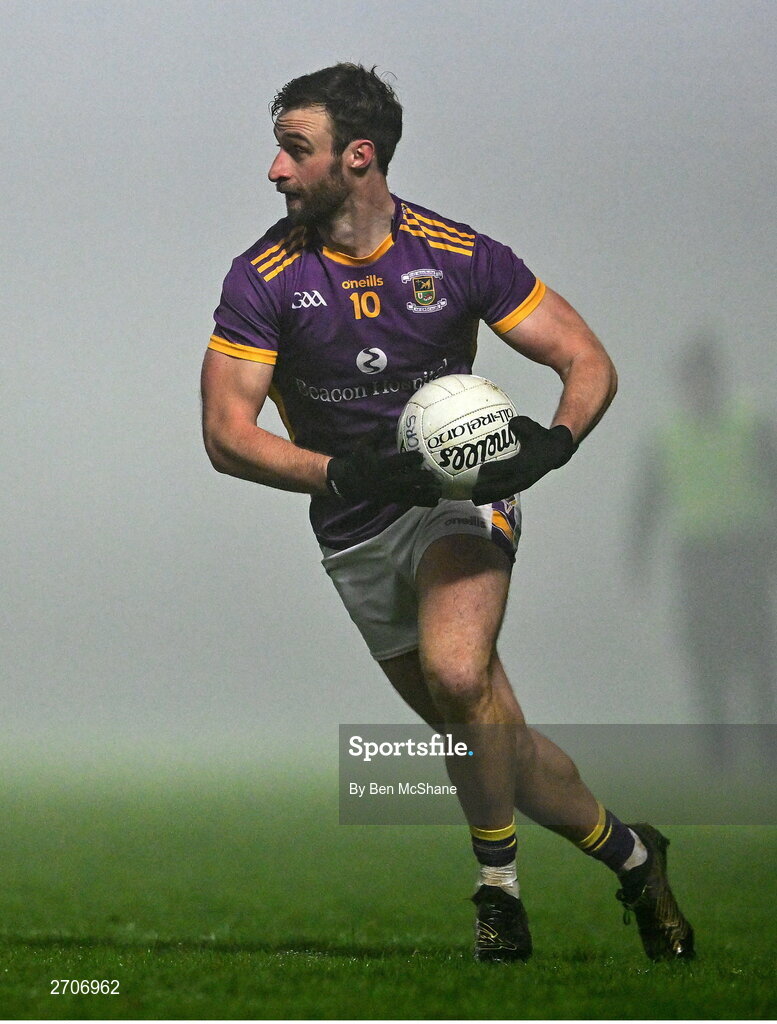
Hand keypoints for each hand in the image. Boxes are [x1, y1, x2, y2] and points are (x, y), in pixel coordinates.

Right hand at [327, 437, 441, 505]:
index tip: (420, 456)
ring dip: (426, 493)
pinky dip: (423, 501)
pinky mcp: (393, 499)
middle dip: (421, 478)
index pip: (397, 463)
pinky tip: (435, 499)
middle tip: (434, 473)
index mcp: (380, 467)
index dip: (410, 459)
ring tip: (440, 490)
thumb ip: (375, 435)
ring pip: (411, 495)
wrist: (349, 483)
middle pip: (408, 481)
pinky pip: (410, 501)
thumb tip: (385, 422)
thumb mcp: (363, 445)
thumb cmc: (358, 460)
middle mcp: (386, 482)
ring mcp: (390, 493)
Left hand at [471, 417, 576, 503]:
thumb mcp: (531, 427)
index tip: (482, 469)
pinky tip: (481, 497)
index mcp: (526, 463)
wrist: (556, 451)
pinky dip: (494, 495)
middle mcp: (524, 476)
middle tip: (473, 491)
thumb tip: (509, 422)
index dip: (496, 470)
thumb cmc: (540, 438)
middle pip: (504, 487)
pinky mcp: (521, 485)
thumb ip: (519, 424)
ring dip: (490, 497)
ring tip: (474, 499)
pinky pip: (506, 492)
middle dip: (489, 490)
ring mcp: (523, 483)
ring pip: (504, 492)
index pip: (509, 468)